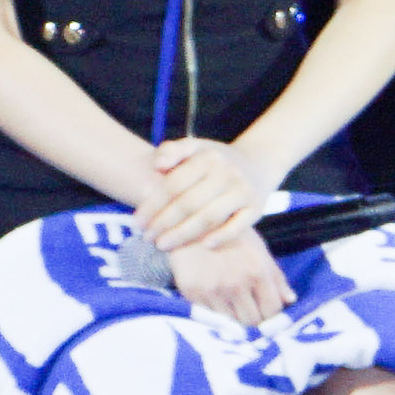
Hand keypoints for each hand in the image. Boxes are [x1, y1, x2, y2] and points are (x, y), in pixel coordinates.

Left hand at [133, 137, 273, 257]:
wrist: (257, 164)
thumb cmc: (215, 161)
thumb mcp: (195, 148)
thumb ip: (172, 151)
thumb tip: (157, 165)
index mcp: (208, 156)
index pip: (174, 184)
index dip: (153, 205)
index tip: (137, 222)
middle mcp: (227, 172)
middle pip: (188, 203)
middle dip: (163, 223)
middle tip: (147, 237)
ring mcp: (243, 191)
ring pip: (208, 217)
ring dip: (183, 234)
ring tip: (163, 245)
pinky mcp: (256, 208)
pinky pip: (236, 227)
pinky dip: (220, 237)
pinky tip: (202, 246)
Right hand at [168, 218, 290, 329]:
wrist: (193, 221)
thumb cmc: (231, 235)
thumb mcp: (259, 249)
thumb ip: (276, 276)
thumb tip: (290, 300)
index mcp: (257, 271)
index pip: (273, 310)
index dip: (272, 314)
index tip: (266, 312)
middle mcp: (236, 283)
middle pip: (252, 321)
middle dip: (254, 318)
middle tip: (249, 310)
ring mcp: (213, 290)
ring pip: (231, 324)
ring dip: (234, 318)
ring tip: (232, 305)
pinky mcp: (192, 293)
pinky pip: (209, 317)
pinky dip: (214, 313)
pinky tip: (214, 298)